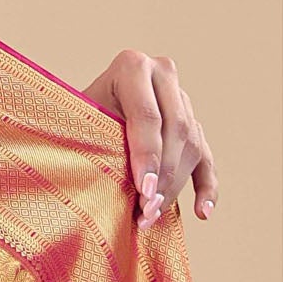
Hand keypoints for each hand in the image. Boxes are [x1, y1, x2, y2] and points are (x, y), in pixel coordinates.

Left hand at [79, 49, 217, 227]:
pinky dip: (205, 187)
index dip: (148, 156)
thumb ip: (102, 138)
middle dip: (162, 176)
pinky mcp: (194, 123)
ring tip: (154, 216)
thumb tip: (118, 182)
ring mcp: (182, 97)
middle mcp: (163, 74)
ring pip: (191, 145)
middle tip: (147, 210)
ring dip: (175, 186)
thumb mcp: (82, 119)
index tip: (144, 191)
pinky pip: (206, 158)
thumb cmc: (76, 116)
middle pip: (175, 130)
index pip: (148, 116)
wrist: (82, 109)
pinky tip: (201, 212)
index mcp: (132, 66)